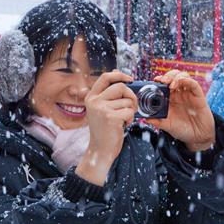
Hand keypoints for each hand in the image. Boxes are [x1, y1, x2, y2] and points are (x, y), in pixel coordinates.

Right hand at [76, 70, 136, 185]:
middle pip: (120, 87)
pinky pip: (130, 111)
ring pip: (127, 100)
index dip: (119, 75)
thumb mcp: (101, 109)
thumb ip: (108, 93)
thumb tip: (118, 73)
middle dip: (131, 95)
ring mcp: (101, 109)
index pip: (105, 77)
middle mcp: (94, 101)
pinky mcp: (111, 117)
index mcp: (91, 97)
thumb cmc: (104, 129)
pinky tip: (124, 125)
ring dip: (131, 110)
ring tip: (123, 119)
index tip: (130, 79)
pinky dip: (131, 118)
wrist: (100, 150)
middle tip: (132, 105)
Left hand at [146, 70, 214, 151]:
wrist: (197, 137)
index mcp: (170, 98)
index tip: (154, 81)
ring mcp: (188, 94)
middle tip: (162, 81)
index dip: (159, 80)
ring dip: (175, 77)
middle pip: (173, 77)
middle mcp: (179, 94)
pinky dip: (186, 80)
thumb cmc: (182, 130)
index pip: (164, 84)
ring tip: (170, 84)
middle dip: (167, 76)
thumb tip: (145, 118)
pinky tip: (180, 83)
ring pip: (183, 76)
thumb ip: (157, 121)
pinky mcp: (198, 96)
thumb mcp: (167, 125)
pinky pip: (193, 84)